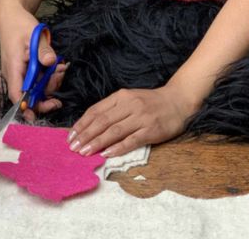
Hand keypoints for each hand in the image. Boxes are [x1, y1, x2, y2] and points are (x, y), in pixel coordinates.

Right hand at [0, 1, 65, 120]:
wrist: (11, 16)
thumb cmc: (20, 26)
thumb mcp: (33, 35)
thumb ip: (42, 50)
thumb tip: (51, 62)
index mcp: (13, 69)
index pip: (17, 95)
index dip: (28, 107)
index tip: (42, 112)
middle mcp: (15, 75)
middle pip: (31, 94)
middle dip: (48, 90)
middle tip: (60, 75)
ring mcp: (20, 73)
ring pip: (37, 87)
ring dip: (50, 81)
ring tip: (60, 68)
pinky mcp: (26, 69)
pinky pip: (38, 78)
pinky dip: (48, 75)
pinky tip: (56, 65)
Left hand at [66, 85, 195, 157]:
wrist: (178, 101)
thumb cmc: (150, 102)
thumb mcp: (130, 99)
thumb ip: (113, 109)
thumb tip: (90, 125)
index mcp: (122, 96)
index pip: (96, 110)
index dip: (82, 124)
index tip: (70, 136)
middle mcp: (130, 105)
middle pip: (102, 121)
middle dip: (85, 135)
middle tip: (73, 147)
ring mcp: (141, 117)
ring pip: (114, 131)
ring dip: (97, 142)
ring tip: (84, 152)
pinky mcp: (151, 130)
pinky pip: (131, 140)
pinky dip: (117, 147)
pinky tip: (106, 154)